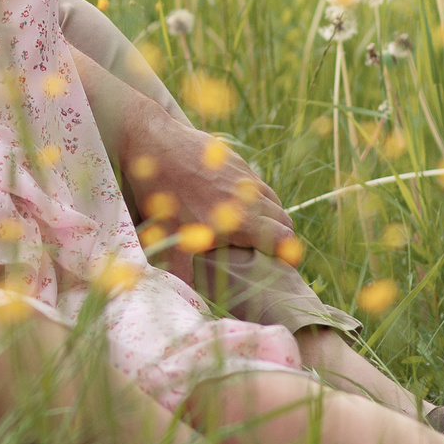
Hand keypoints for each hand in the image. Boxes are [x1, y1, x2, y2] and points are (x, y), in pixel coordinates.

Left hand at [114, 93, 297, 255]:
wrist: (156, 144)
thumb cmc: (162, 196)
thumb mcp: (169, 239)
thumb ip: (184, 271)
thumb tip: (193, 299)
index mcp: (241, 220)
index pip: (284, 240)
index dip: (287, 255)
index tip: (281, 264)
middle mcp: (249, 197)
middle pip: (284, 220)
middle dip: (282, 237)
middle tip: (269, 250)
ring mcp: (245, 177)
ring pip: (273, 200)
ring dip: (271, 216)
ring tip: (256, 230)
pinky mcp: (236, 161)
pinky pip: (258, 184)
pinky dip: (258, 198)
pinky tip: (239, 204)